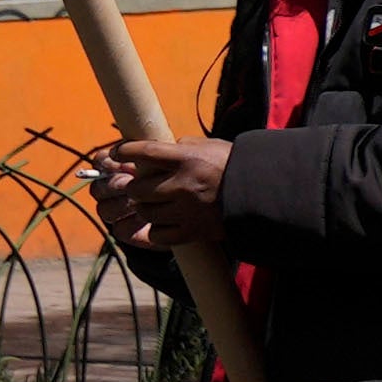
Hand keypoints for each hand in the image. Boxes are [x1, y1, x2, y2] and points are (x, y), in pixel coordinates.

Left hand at [90, 135, 232, 246]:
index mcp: (188, 159)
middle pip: (136, 188)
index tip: (118, 152)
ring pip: (144, 212)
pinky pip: (157, 235)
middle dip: (134, 186)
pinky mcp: (192, 231)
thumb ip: (179, 147)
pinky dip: (157, 229)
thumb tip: (151, 152)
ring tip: (154, 204)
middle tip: (139, 186)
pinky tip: (164, 222)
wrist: (263, 193)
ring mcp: (187, 211)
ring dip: (145, 207)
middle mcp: (184, 185)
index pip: (144, 152)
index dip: (124, 151)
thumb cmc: (233, 165)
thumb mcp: (208, 146)